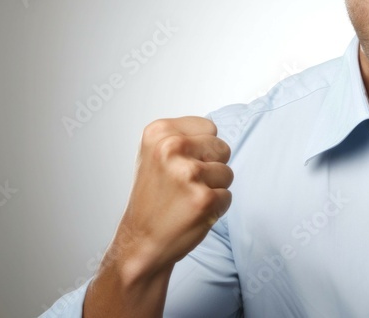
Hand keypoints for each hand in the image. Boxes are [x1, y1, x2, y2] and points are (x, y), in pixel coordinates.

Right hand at [111, 116, 233, 280]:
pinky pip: (227, 196)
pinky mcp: (203, 199)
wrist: (141, 241)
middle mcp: (171, 148)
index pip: (209, 127)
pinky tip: (192, 213)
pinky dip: (216, 208)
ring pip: (227, 173)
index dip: (201, 150)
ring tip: (187, 199)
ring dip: (213, 189)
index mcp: (159, 132)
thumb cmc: (155, 198)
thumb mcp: (156, 154)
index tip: (179, 166)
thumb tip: (215, 133)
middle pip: (222, 148)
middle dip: (211, 168)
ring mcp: (188, 173)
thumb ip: (184, 137)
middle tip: (184, 185)